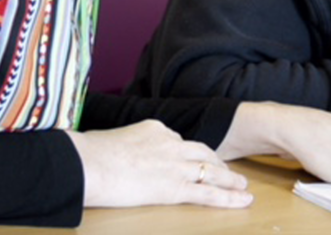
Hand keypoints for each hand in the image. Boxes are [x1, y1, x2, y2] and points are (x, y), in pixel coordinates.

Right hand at [68, 120, 251, 208]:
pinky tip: (242, 201)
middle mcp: (170, 144)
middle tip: (229, 170)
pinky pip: (208, 193)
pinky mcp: (175, 188)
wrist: (89, 164)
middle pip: (202, 152)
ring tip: (243, 186)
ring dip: (230, 179)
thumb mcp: (108, 140)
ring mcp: (175, 165)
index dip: (188, 152)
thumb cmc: (88, 155)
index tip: (194, 158)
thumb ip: (120, 146)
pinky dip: (228, 198)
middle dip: (218, 162)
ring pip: (211, 171)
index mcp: (154, 129)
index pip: (177, 140)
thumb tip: (108, 152)